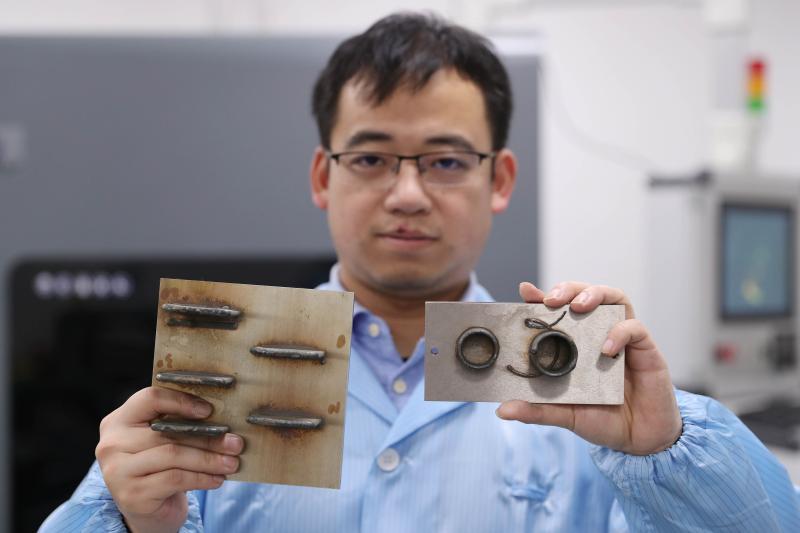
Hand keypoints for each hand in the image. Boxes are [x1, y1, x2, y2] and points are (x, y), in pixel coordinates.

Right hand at [95, 387, 243, 532]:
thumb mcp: (163, 440)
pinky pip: (175, 479)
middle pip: (167, 432)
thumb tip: (223, 418)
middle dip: (208, 437)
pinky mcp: (131, 495)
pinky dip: (201, 478)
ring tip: (231, 463)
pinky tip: (217, 479)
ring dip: (209, 459)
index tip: (209, 411)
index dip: (181, 401)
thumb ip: (179, 424)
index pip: (150, 398)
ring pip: (174, 455)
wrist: (145, 508)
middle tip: (236, 443)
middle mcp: (111, 444)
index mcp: (119, 420)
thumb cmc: (159, 466)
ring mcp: (117, 471)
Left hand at [495, 281, 682, 455]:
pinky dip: (620, 332)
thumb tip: (503, 410)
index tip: (526, 290)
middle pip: (586, 293)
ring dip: (595, 294)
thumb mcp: (565, 414)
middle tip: (553, 300)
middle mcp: (599, 334)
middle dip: (569, 289)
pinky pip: (635, 328)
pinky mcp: (645, 349)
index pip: (558, 311)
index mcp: (576, 344)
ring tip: (579, 306)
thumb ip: (537, 409)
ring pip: (614, 297)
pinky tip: (606, 349)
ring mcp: (623, 338)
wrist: (639, 439)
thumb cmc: (603, 420)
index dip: (542, 297)